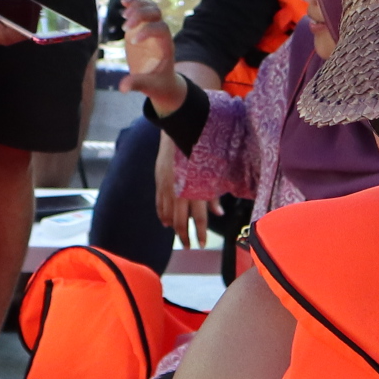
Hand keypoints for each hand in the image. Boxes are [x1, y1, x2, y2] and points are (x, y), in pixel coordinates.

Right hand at [116, 0, 189, 114]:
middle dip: (141, 16)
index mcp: (166, 46)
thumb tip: (123, 88)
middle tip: (125, 27)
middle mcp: (160, 34)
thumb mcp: (150, 87)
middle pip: (156, 14)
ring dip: (137, 7)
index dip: (147, 31)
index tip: (133, 42)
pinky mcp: (143, 27)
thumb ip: (137, 84)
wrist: (162, 81)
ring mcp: (152, 28)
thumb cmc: (158, 84)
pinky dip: (134, 3)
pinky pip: (142, 9)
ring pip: (150, 7)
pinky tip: (124, 2)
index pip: (162, 29)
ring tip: (124, 15)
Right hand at [153, 135, 216, 249]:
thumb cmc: (202, 151)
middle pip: (181, 222)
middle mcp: (180, 192)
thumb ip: (214, 195)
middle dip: (185, 237)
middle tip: (188, 246)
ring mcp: (168, 188)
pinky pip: (159, 204)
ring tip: (179, 236)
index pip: (199, 219)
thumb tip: (219, 213)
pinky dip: (162, 215)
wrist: (181, 132)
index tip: (202, 244)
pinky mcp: (159, 182)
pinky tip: (165, 222)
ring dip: (173, 228)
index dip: (201, 234)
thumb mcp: (214, 173)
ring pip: (168, 215)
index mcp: (196, 190)